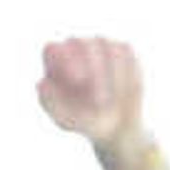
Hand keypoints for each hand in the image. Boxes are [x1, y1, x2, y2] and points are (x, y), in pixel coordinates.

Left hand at [35, 36, 146, 152]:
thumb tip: (42, 84)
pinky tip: (125, 93)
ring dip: (112, 76)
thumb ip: (49, 103)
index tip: (78, 81)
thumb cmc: (85, 121)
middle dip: (92, 68)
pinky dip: (127, 73)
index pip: (53, 50)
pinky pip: (125, 53)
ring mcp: (100, 45)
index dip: (65, 61)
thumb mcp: (66, 120)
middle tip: (100, 99)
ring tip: (113, 103)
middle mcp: (75, 47)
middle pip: (79, 43)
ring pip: (105, 47)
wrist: (116, 126)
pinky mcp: (123, 49)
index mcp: (55, 60)